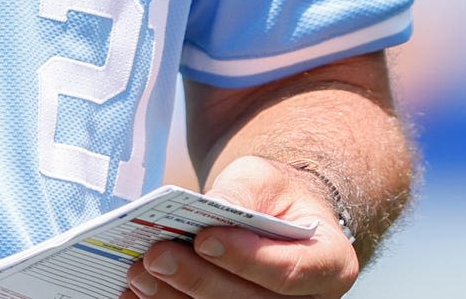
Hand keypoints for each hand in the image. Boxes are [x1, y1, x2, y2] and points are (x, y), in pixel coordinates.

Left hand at [126, 154, 359, 298]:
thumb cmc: (274, 197)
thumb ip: (241, 195)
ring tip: (138, 273)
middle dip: (198, 279)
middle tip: (156, 255)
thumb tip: (208, 216)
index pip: (291, 270)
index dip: (246, 259)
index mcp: (330, 262)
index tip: (204, 238)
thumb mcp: (265, 179)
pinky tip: (135, 294)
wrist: (275, 219)